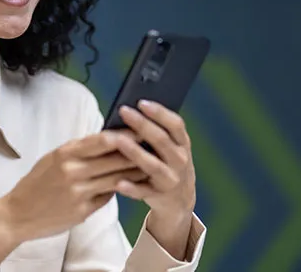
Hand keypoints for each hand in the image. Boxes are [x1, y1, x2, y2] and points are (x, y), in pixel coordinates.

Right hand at [2, 131, 147, 242]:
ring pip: (117, 178)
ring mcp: (79, 192)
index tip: (142, 128)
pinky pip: (108, 196)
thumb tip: (108, 138)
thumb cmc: (37, 182)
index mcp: (65, 153)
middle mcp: (73, 171)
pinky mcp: (83, 210)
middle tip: (156, 145)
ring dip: (136, 171)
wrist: (17, 214)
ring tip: (152, 164)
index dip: (125, 134)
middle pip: (115, 159)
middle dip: (137, 151)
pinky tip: (134, 184)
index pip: (102, 139)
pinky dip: (121, 189)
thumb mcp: (53, 158)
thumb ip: (79, 150)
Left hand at [114, 101, 196, 259]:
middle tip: (123, 110)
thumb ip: (157, 131)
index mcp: (183, 144)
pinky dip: (132, 188)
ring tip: (117, 140)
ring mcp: (171, 179)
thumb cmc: (167, 163)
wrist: (179, 200)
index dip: (159, 112)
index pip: (175, 124)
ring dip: (135, 152)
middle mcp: (180, 160)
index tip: (141, 102)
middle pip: (161, 140)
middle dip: (141, 124)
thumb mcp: (171, 147)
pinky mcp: (159, 196)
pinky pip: (144, 192)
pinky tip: (118, 182)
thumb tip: (130, 110)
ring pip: (152, 165)